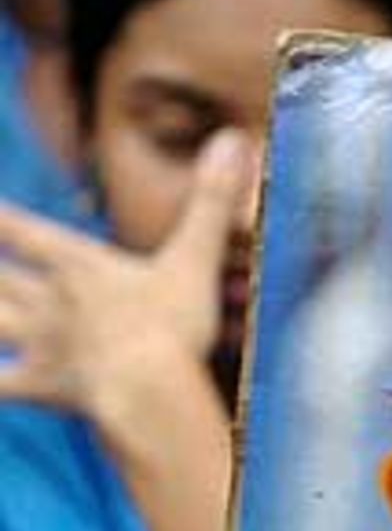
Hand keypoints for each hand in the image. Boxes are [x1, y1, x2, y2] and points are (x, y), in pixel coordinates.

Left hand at [0, 127, 249, 428]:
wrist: (150, 391)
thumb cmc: (174, 327)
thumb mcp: (195, 261)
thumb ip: (209, 203)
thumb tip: (231, 138)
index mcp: (78, 264)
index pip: (18, 229)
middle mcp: (49, 300)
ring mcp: (42, 344)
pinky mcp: (44, 386)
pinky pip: (2, 384)